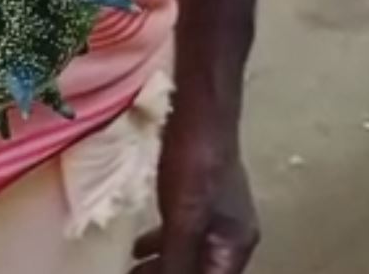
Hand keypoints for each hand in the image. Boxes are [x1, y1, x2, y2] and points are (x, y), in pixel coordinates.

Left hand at [130, 115, 259, 273]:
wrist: (201, 111)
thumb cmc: (196, 163)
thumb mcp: (184, 219)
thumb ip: (178, 259)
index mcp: (236, 245)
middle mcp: (231, 235)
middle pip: (200, 271)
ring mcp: (217, 215)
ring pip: (189, 255)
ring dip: (162, 266)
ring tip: (132, 272)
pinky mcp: (199, 197)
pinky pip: (181, 233)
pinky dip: (161, 244)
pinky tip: (138, 247)